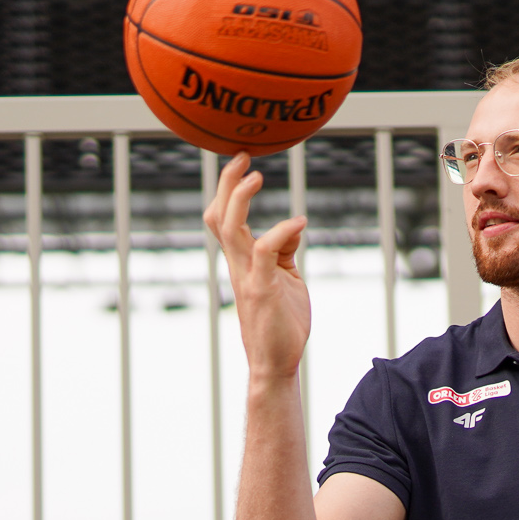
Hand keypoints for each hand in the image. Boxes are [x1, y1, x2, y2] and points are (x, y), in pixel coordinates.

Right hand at [204, 153, 310, 382]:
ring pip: (230, 230)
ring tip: (256, 175)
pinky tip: (299, 222)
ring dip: (240, 199)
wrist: (276, 364)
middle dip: (227, 184)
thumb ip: (284, 251)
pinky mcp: (262, 291)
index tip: (241, 163)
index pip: (223, 218)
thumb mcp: (286, 278)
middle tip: (242, 155)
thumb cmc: (282, 324)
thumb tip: (293, 224)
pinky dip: (280, 232)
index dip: (228, 189)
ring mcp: (247, 278)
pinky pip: (266, 253)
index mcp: (241, 262)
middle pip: (219, 217)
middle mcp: (238, 266)